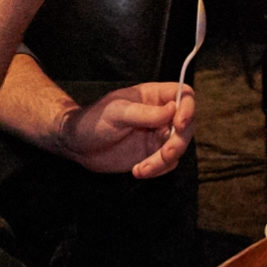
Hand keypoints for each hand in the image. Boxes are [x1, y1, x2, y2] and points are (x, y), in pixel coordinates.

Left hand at [55, 81, 195, 177]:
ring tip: (142, 168)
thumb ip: (145, 113)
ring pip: (178, 147)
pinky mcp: (153, 154)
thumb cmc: (93, 121)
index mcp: (154, 96)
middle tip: (163, 154)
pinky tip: (137, 171)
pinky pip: (168, 163)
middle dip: (177, 143)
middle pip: (187, 125)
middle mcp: (161, 114)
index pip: (184, 95)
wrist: (78, 145)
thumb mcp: (117, 113)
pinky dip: (157, 170)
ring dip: (164, 161)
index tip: (179, 124)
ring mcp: (158, 135)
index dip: (188, 108)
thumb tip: (173, 110)